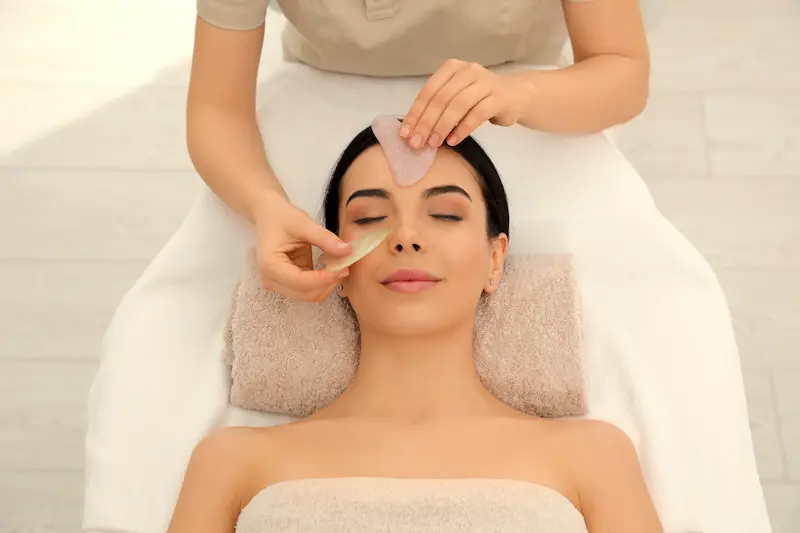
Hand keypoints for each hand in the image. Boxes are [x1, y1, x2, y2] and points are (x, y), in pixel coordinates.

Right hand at [253, 192, 351, 301]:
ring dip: (326, 285)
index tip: (344, 268)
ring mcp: (277, 284)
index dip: (325, 279)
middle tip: (345, 267)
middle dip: (328, 283)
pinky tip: (329, 268)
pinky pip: (308, 290)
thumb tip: (348, 251)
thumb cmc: (282, 217)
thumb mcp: (304, 224)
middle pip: (306, 294)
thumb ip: (325, 239)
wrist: (268, 216)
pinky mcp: (286, 284)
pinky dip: (322, 282)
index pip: (302, 282)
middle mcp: (271, 280)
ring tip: (338, 266)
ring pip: (309, 295)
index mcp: (271, 265)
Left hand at [399, 59, 535, 147]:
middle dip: (426, 123)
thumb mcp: (457, 97)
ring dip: (442, 126)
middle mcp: (468, 70)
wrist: (516, 95)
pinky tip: (453, 140)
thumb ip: (439, 107)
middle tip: (416, 143)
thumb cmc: (480, 98)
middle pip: (441, 98)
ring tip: (434, 143)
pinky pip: (477, 113)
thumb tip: (415, 131)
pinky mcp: (499, 97)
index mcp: (452, 68)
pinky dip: (463, 128)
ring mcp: (485, 82)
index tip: (405, 134)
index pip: (428, 91)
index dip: (415, 113)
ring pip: (458, 105)